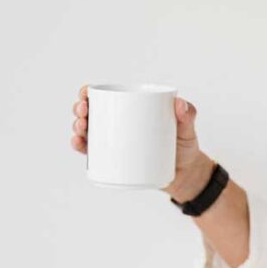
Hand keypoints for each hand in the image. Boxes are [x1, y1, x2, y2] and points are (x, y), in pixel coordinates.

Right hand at [70, 84, 214, 202]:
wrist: (185, 174)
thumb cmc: (185, 145)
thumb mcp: (188, 128)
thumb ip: (188, 115)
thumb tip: (179, 104)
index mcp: (133, 109)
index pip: (106, 97)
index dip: (89, 93)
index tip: (86, 94)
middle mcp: (119, 124)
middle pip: (92, 112)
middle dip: (80, 109)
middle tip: (84, 112)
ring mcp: (115, 142)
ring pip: (88, 132)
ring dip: (78, 127)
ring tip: (81, 128)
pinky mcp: (114, 161)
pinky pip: (93, 154)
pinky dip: (81, 147)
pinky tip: (78, 143)